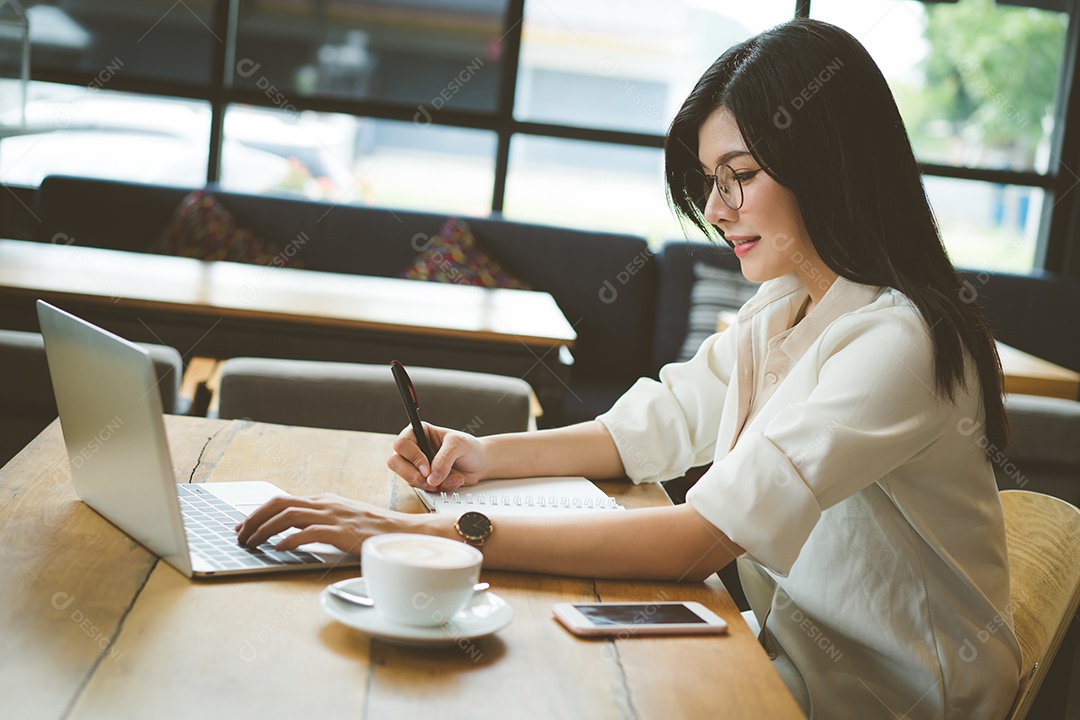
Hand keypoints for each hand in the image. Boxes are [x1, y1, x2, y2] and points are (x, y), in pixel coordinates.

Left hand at [234, 493, 407, 552]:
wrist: (401, 532)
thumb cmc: (372, 530)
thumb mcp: (342, 519)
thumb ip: (320, 521)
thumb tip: (292, 531)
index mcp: (323, 501)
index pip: (282, 500)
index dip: (258, 513)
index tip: (243, 526)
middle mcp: (325, 504)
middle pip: (279, 503)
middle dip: (254, 519)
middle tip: (240, 536)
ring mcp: (333, 516)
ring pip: (288, 515)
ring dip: (265, 529)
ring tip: (252, 543)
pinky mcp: (342, 532)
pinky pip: (310, 533)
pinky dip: (290, 540)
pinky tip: (279, 549)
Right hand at [388, 423, 486, 491]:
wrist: (479, 462)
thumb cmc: (468, 447)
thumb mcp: (458, 444)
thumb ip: (444, 458)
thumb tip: (432, 477)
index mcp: (418, 432)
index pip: (401, 443)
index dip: (412, 457)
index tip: (427, 467)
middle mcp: (414, 448)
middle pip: (395, 462)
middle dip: (413, 474)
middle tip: (431, 479)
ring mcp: (417, 466)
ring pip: (407, 478)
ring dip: (429, 483)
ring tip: (449, 478)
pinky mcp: (423, 480)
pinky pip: (422, 488)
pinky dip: (439, 488)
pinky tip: (452, 481)